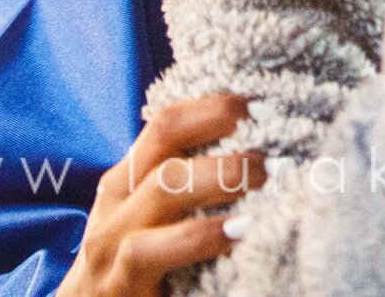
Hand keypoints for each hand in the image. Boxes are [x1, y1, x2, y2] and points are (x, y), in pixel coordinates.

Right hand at [55, 94, 258, 296]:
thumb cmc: (131, 267)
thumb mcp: (148, 220)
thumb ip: (183, 190)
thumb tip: (255, 160)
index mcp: (125, 179)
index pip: (166, 123)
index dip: (214, 108)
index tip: (261, 105)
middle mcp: (115, 201)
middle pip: (166, 142)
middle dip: (222, 133)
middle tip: (272, 141)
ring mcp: (111, 241)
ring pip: (163, 188)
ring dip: (220, 176)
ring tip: (266, 177)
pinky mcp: (117, 282)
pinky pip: (151, 251)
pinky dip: (198, 238)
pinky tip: (237, 233)